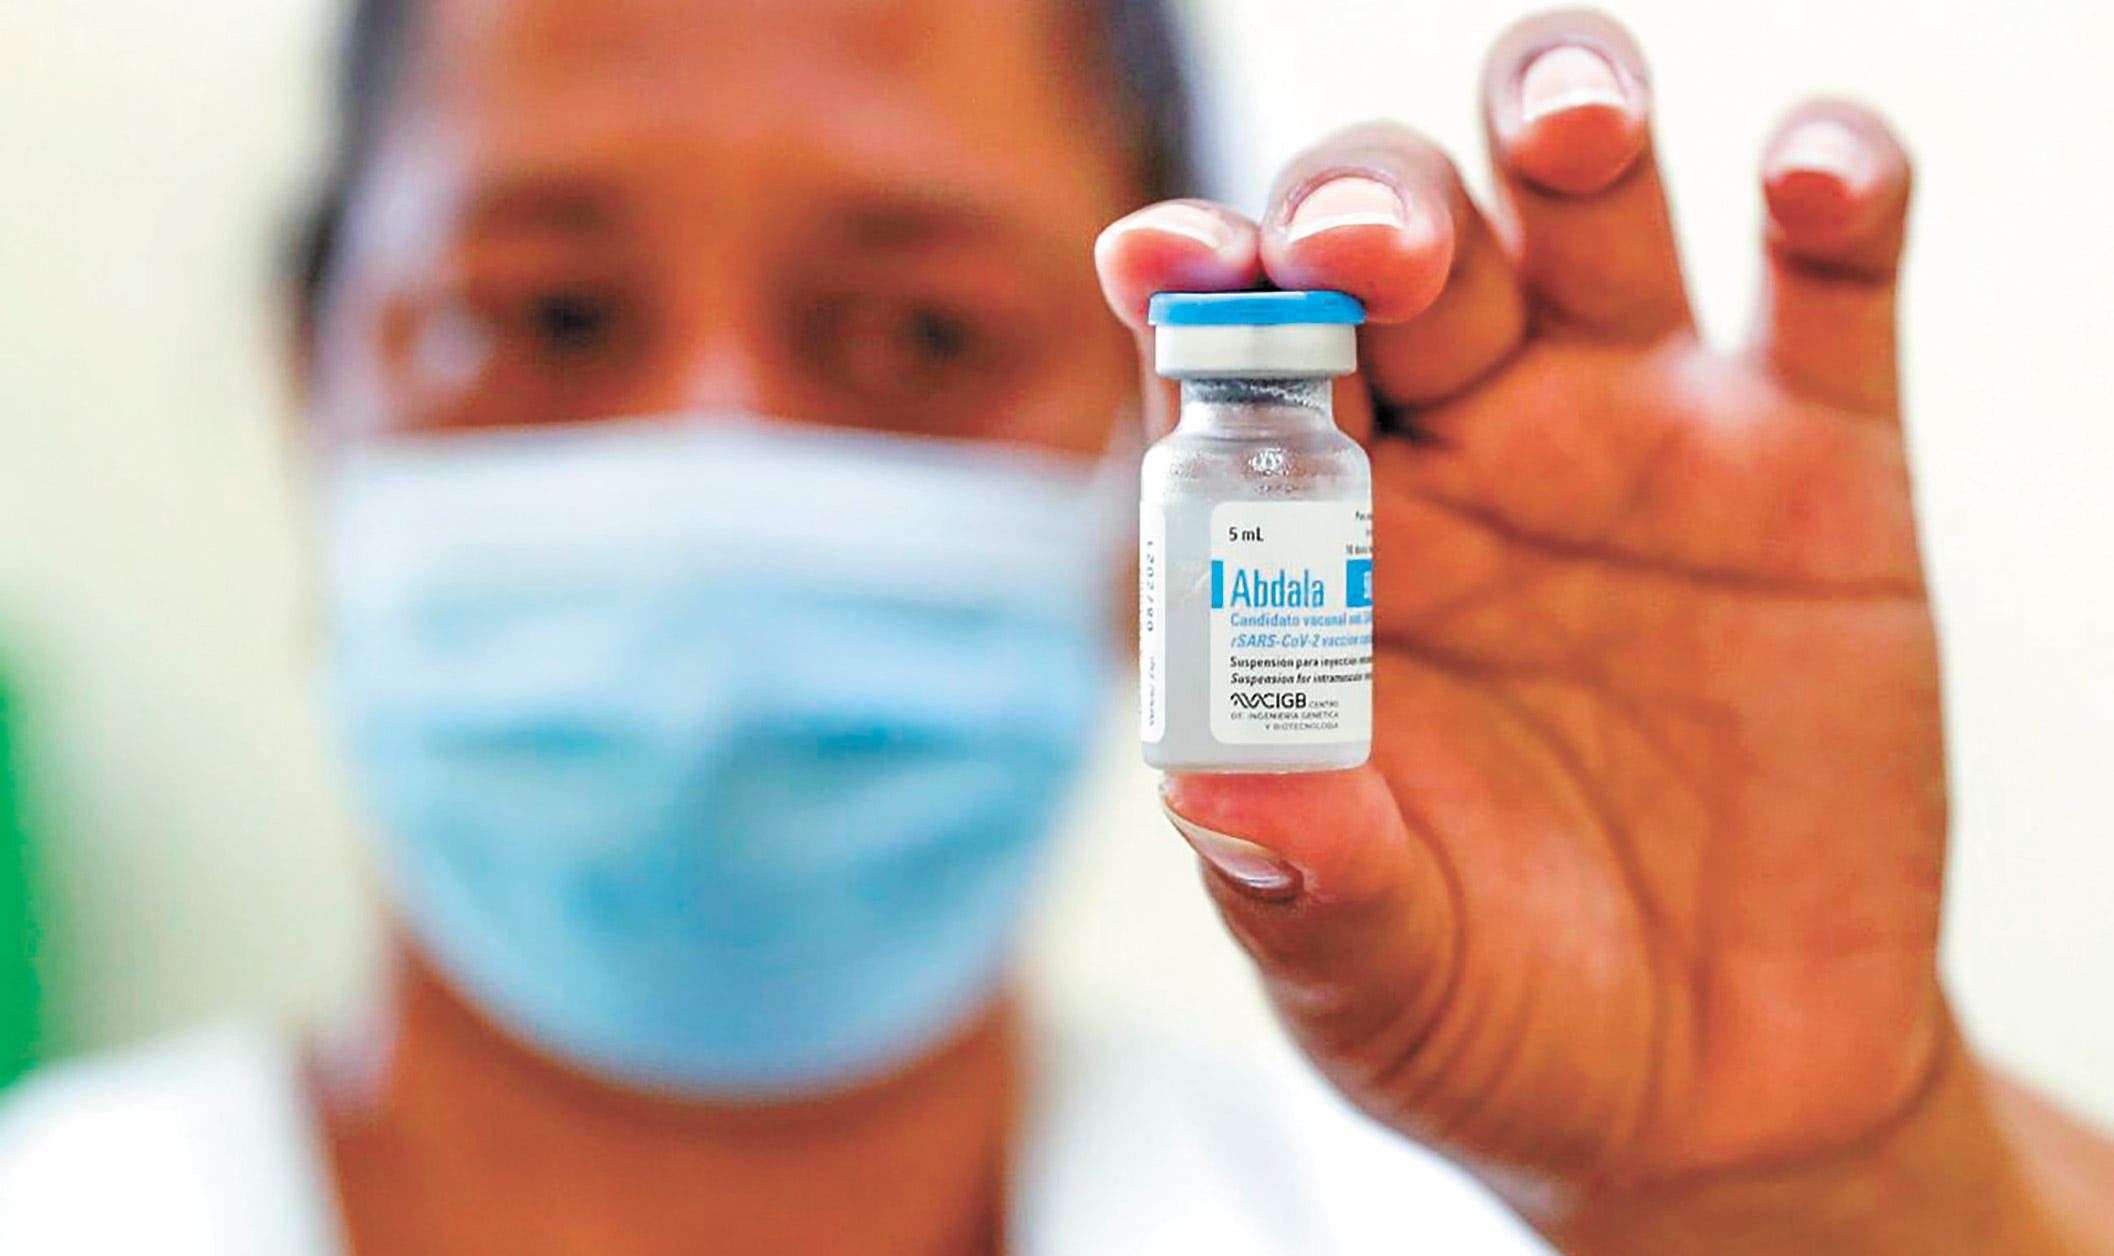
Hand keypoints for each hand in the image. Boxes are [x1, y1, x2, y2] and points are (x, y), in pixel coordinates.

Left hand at [1097, 4, 1960, 1226]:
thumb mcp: (1385, 986)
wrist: (1717, 1092)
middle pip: (1393, 252)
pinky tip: (1813, 172)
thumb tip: (1212, 792)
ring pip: (1586, 212)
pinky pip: (1830, 284)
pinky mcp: (1821, 467)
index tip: (1157, 261)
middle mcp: (1458, 462)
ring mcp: (1636, 443)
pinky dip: (1834, 195)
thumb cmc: (1499, 1019)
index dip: (1188, 301)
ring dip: (1562, 124)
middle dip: (1368, 206)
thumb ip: (1310, 888)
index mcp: (1311, 558)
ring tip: (1568, 124)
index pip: (1225, 383)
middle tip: (1364, 245)